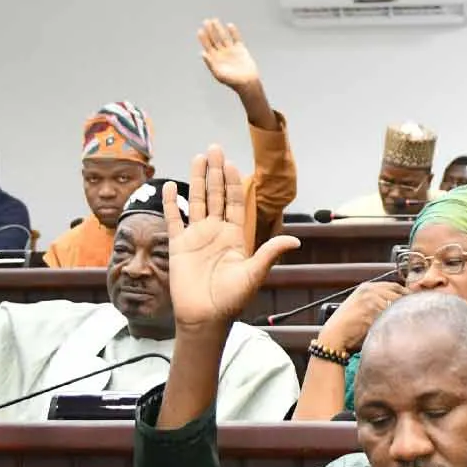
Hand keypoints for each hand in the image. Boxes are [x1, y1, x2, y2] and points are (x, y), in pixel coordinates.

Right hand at [165, 145, 299, 331]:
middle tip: (214, 148)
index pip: (235, 202)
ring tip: (197, 158)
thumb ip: (270, 253)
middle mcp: (216, 232)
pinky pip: (174, 219)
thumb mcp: (254, 274)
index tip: (231, 163)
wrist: (205, 318)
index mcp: (235, 236)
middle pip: (215, 195)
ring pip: (196, 202)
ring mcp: (196, 237)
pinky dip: (172, 203)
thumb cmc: (231, 300)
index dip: (233, 182)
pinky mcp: (178, 246)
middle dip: (215, 172)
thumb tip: (295, 240)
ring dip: (196, 180)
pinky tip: (170, 186)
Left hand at [198, 19, 259, 91]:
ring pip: (224, 37)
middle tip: (206, 21)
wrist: (248, 82)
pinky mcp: (240, 49)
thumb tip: (202, 53)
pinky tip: (229, 25)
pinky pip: (236, 38)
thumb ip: (210, 63)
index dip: (203, 38)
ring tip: (214, 20)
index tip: (200, 30)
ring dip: (219, 29)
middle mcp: (222, 53)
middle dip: (210, 30)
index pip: (207, 46)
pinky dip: (233, 32)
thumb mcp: (218, 73)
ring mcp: (231, 50)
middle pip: (214, 39)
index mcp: (215, 59)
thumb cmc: (232, 81)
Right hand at [320, 282, 406, 354]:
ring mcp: (370, 298)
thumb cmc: (349, 326)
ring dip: (402, 312)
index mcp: (367, 287)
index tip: (414, 302)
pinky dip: (394, 321)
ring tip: (408, 321)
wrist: (335, 336)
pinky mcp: (371, 309)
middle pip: (397, 292)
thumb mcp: (362, 307)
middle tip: (415, 312)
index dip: (406, 294)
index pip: (394, 286)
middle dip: (407, 302)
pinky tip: (397, 327)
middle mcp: (369, 289)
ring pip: (395, 303)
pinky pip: (390, 314)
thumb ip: (378, 301)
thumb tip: (399, 306)